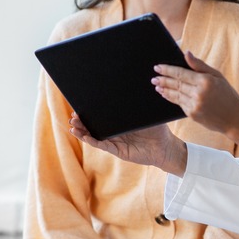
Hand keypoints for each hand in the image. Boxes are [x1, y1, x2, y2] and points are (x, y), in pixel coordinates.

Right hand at [69, 113, 187, 176]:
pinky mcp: (119, 151)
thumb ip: (138, 104)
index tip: (80, 106)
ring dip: (83, 132)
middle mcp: (116, 133)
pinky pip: (103, 146)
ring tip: (72, 126)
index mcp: (121, 123)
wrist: (165, 147)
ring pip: (95, 137)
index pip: (102, 117)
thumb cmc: (158, 130)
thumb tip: (133, 88)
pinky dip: (92, 141)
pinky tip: (84, 137)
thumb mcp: (146, 114)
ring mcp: (116, 142)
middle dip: (82, 122)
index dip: (90, 113)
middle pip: (94, 127)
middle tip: (73, 115)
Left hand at [152, 51, 238, 148]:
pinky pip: (179, 104)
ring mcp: (194, 105)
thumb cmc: (227, 94)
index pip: (181, 73)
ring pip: (175, 95)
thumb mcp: (217, 75)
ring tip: (157, 85)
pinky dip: (171, 98)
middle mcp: (198, 93)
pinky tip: (166, 94)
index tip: (158, 67)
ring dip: (164, 89)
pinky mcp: (192, 114)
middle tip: (154, 77)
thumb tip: (186, 53)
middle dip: (163, 79)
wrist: (235, 118)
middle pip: (176, 84)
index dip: (167, 70)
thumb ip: (199, 65)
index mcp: (205, 81)